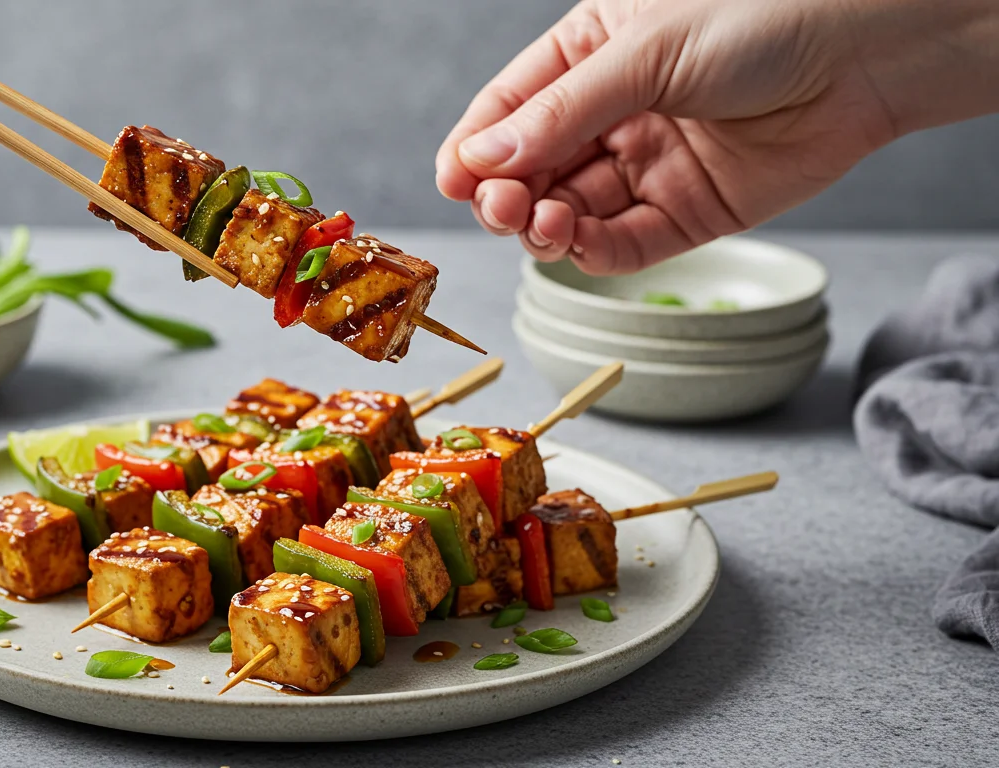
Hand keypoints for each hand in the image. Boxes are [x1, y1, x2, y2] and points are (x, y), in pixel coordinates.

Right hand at [437, 0, 998, 273]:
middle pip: (532, 170)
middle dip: (507, 194)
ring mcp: (646, 165)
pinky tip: (578, 244)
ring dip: (545, 226)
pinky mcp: (685, 214)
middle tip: (502, 208)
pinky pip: (622, 244)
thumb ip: (561, 113)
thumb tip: (483, 161)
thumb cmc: (760, 19)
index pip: (509, 110)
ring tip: (544, 224)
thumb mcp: (644, 53)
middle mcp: (610, 114)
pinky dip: (593, 252)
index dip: (475, 149)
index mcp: (589, 55)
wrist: (866, 53)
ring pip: (570, 212)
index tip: (452, 182)